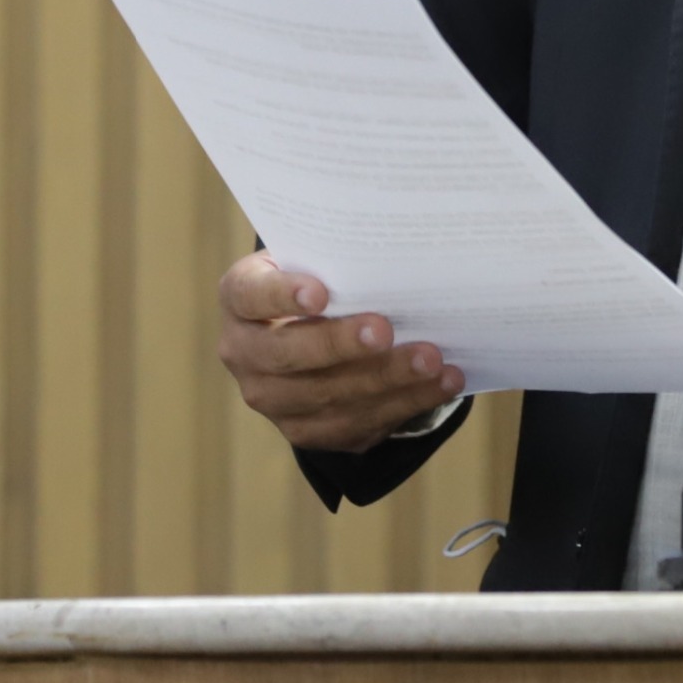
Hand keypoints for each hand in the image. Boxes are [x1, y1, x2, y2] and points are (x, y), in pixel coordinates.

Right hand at [215, 251, 466, 451]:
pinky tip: (442, 383)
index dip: (282, 295)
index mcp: (241, 299)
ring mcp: (273, 400)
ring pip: (327, 396)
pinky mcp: (307, 430)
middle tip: (386, 330)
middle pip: (287, 355)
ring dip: (386, 379)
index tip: (320, 292)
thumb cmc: (320, 278)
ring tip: (432, 359)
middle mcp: (245, 354)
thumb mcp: (315, 259)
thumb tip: (394, 252)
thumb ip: (337, 257)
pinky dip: (406, 402)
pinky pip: (356, 423)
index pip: (251, 295)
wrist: (309, 329)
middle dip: (340, 344)